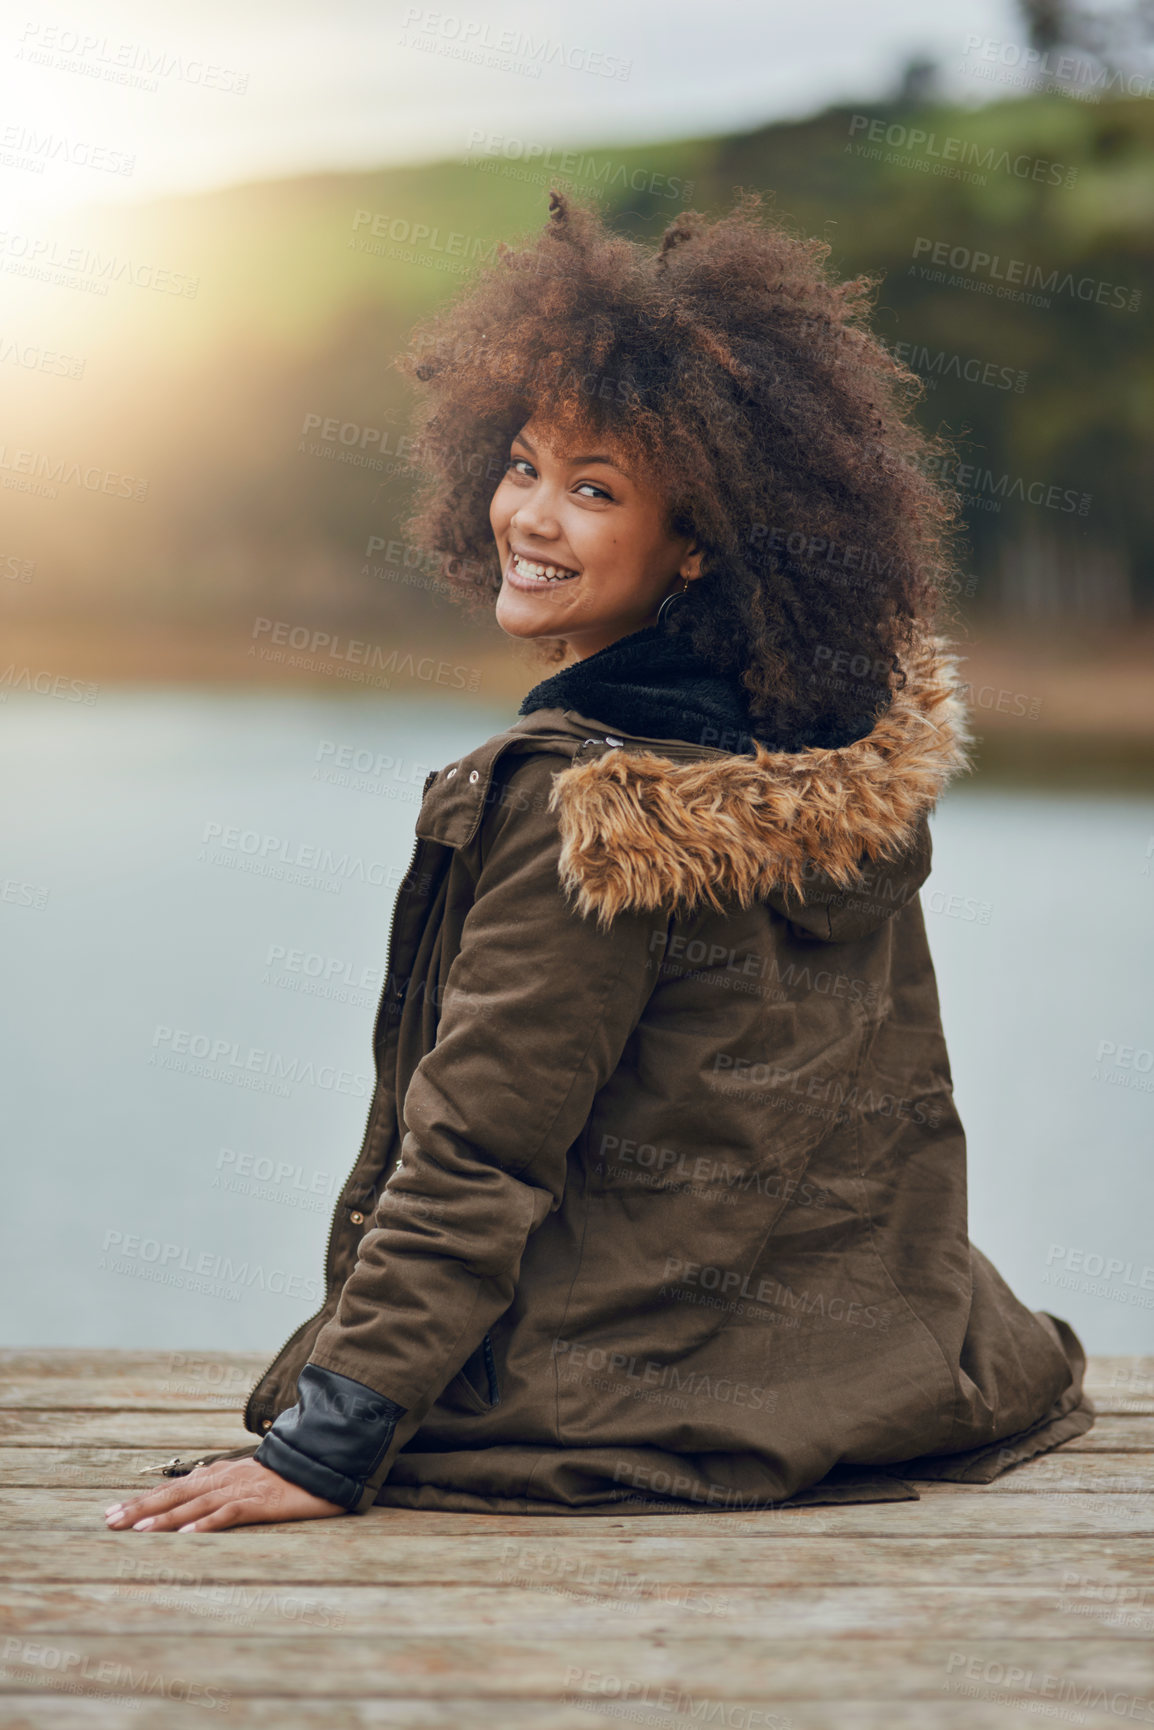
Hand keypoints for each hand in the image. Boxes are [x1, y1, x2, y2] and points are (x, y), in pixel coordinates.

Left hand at [104, 1456, 345, 1532]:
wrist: (323, 1465)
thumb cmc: (285, 1478)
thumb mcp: (247, 1482)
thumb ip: (220, 1491)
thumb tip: (190, 1508)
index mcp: (218, 1475)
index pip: (172, 1488)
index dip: (142, 1499)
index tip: (111, 1511)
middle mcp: (224, 1479)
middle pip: (176, 1494)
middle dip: (141, 1507)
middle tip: (110, 1522)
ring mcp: (242, 1489)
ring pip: (197, 1504)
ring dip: (167, 1517)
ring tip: (139, 1530)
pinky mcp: (261, 1502)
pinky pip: (230, 1514)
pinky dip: (208, 1524)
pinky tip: (189, 1536)